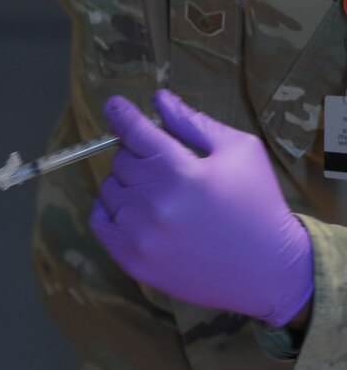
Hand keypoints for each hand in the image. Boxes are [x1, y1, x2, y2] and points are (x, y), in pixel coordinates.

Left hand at [90, 89, 312, 326]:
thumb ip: (192, 122)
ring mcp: (139, 234)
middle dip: (140, 156)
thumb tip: (157, 99)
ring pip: (109, 188)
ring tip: (160, 195)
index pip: (134, 132)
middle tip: (167, 170)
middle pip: (121, 160)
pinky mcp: (131, 259)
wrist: (270, 270)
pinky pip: (99, 219)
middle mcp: (154, 202)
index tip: (114, 105)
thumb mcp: (239, 151)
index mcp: (180, 171)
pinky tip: (138, 211)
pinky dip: (112, 210)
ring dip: (127, 185)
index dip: (121, 114)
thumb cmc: (257, 204)